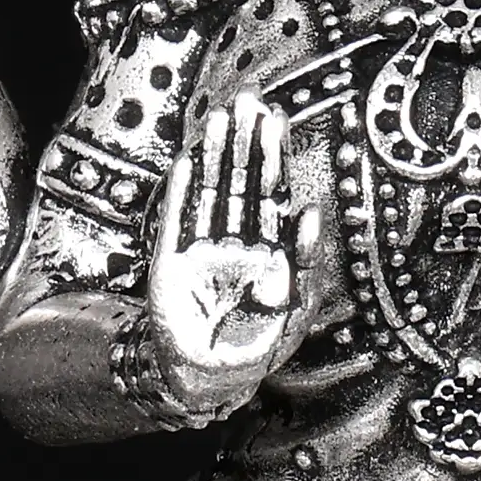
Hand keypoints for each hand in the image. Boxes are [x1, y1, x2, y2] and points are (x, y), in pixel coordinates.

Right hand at [148, 93, 320, 413]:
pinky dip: (180, 192)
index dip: (273, 154)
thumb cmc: (260, 345)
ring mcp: (203, 249)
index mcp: (269, 247)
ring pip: (211, 191)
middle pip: (242, 180)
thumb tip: (309, 210)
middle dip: (244, 142)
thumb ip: (305, 262)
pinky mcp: (171, 264)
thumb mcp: (296, 308)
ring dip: (213, 155)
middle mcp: (236, 240)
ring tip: (217, 117)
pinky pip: (176, 221)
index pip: (272, 190)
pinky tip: (186, 161)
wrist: (212, 381)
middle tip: (247, 100)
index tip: (275, 117)